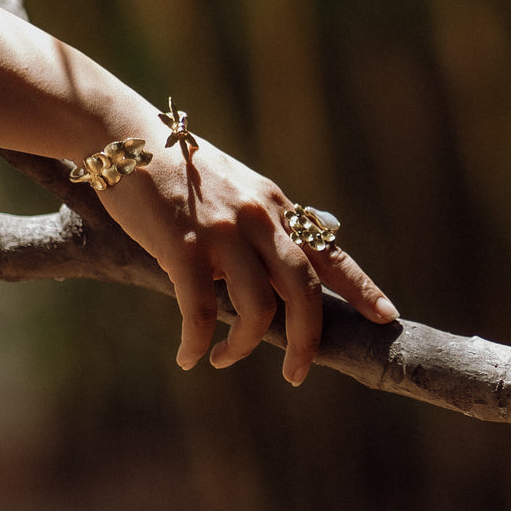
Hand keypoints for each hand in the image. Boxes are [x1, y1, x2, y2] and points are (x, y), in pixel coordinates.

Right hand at [104, 136, 398, 386]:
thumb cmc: (174, 170)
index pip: (329, 252)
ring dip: (243, 347)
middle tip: (296, 373)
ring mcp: (225, 232)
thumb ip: (258, 225)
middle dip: (306, 340)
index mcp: (275, 206)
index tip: (386, 316)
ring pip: (258, 309)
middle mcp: (260, 219)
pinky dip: (197, 342)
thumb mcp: (233, 189)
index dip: (360, 288)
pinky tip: (187, 357)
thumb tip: (275, 271)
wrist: (124, 137)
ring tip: (223, 360)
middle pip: (304, 292)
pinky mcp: (185, 247)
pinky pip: (201, 312)